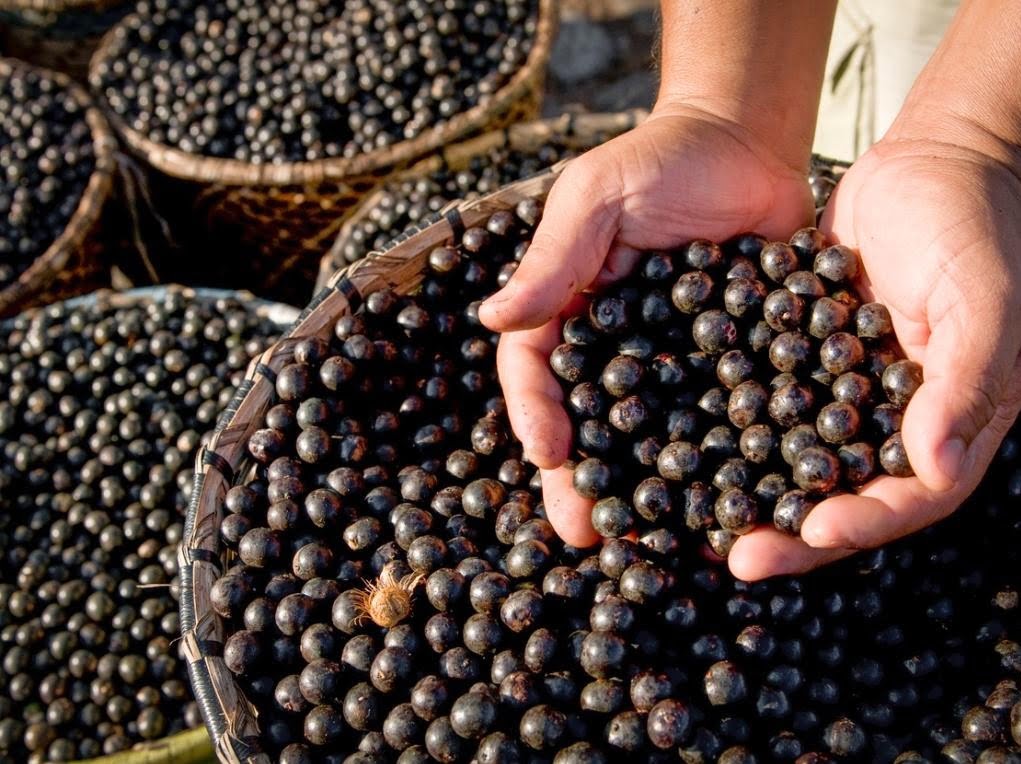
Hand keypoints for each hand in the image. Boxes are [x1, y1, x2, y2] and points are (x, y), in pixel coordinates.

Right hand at [478, 104, 814, 547]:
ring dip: (648, 493)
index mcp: (570, 314)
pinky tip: (730, 506)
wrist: (749, 143)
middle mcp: (616, 352)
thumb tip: (492, 319)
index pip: (538, 372)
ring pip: (654, 439)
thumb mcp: (595, 198)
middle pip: (591, 425)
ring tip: (650, 543)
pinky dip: (724, 465)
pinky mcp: (735, 370)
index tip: (547, 454)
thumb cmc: (660, 160)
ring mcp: (676, 367)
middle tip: (585, 534)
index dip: (537, 414)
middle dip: (584, 480)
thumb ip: (554, 259)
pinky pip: (724, 423)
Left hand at [728, 133, 1020, 579]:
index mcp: (945, 424)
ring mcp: (839, 392)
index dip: (860, 525)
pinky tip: (678, 442)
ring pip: (790, 458)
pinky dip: (725, 425)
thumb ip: (965, 385)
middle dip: (788, 531)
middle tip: (732, 556)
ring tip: (696, 519)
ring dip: (748, 490)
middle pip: (838, 494)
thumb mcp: (982, 302)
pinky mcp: (797, 357)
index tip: (809, 537)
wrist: (929, 162)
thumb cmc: (974, 227)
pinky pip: (760, 401)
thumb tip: (937, 471)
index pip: (906, 499)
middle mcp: (888, 422)